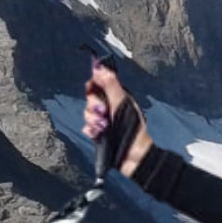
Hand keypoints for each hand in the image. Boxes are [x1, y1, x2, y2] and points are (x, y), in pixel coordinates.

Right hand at [86, 60, 151, 175]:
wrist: (133, 155)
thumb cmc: (133, 128)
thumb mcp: (122, 103)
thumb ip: (111, 86)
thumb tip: (100, 67)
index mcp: (117, 97)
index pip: (99, 85)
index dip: (93, 86)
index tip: (91, 88)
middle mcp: (110, 107)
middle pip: (91, 99)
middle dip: (94, 106)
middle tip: (103, 113)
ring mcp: (104, 120)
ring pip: (88, 113)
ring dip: (93, 120)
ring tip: (103, 127)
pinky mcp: (100, 133)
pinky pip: (88, 127)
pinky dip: (91, 131)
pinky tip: (98, 134)